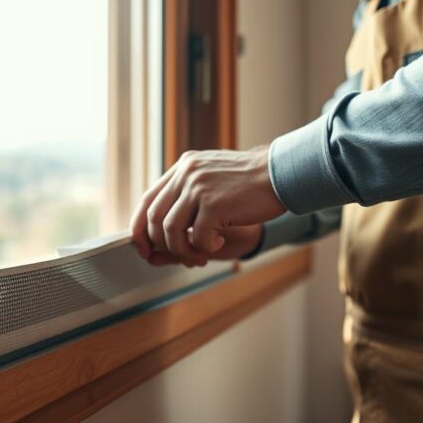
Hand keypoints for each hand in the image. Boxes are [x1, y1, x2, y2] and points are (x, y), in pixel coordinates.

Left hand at [130, 146, 284, 262]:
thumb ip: (188, 197)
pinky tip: (221, 243)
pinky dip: (206, 248)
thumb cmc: (251, 183)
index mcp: (183, 167)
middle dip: (162, 244)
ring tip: (204, 251)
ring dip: (185, 250)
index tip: (145, 248)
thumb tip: (161, 234)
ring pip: (171, 230)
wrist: (282, 173)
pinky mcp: (214, 204)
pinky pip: (197, 238)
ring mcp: (198, 187)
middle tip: (183, 255)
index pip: (147, 200)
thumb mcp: (213, 179)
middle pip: (154, 217)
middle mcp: (186, 173)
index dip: (141, 228)